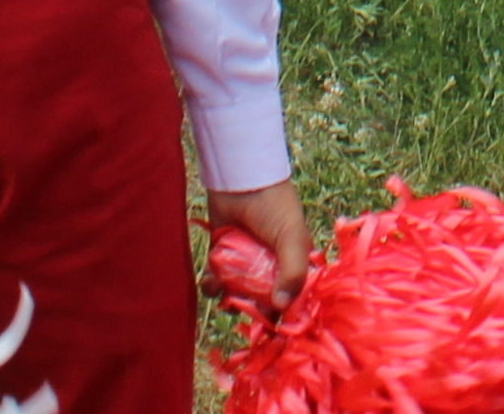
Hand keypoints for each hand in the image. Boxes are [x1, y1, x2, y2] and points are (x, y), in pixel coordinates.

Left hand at [208, 181, 313, 309]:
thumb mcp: (291, 238)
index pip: (291, 296)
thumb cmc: (274, 206)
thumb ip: (293, 272)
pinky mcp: (222, 256)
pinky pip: (217, 281)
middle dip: (250, 307)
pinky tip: (210, 279)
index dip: (282, 313)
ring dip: (228, 297)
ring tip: (222, 288)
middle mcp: (269, 266)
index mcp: (292, 263)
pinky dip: (212, 285)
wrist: (241, 177)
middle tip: (241, 306)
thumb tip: (282, 307)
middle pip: (261, 301)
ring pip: (236, 294)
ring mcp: (245, 262)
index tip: (271, 326)